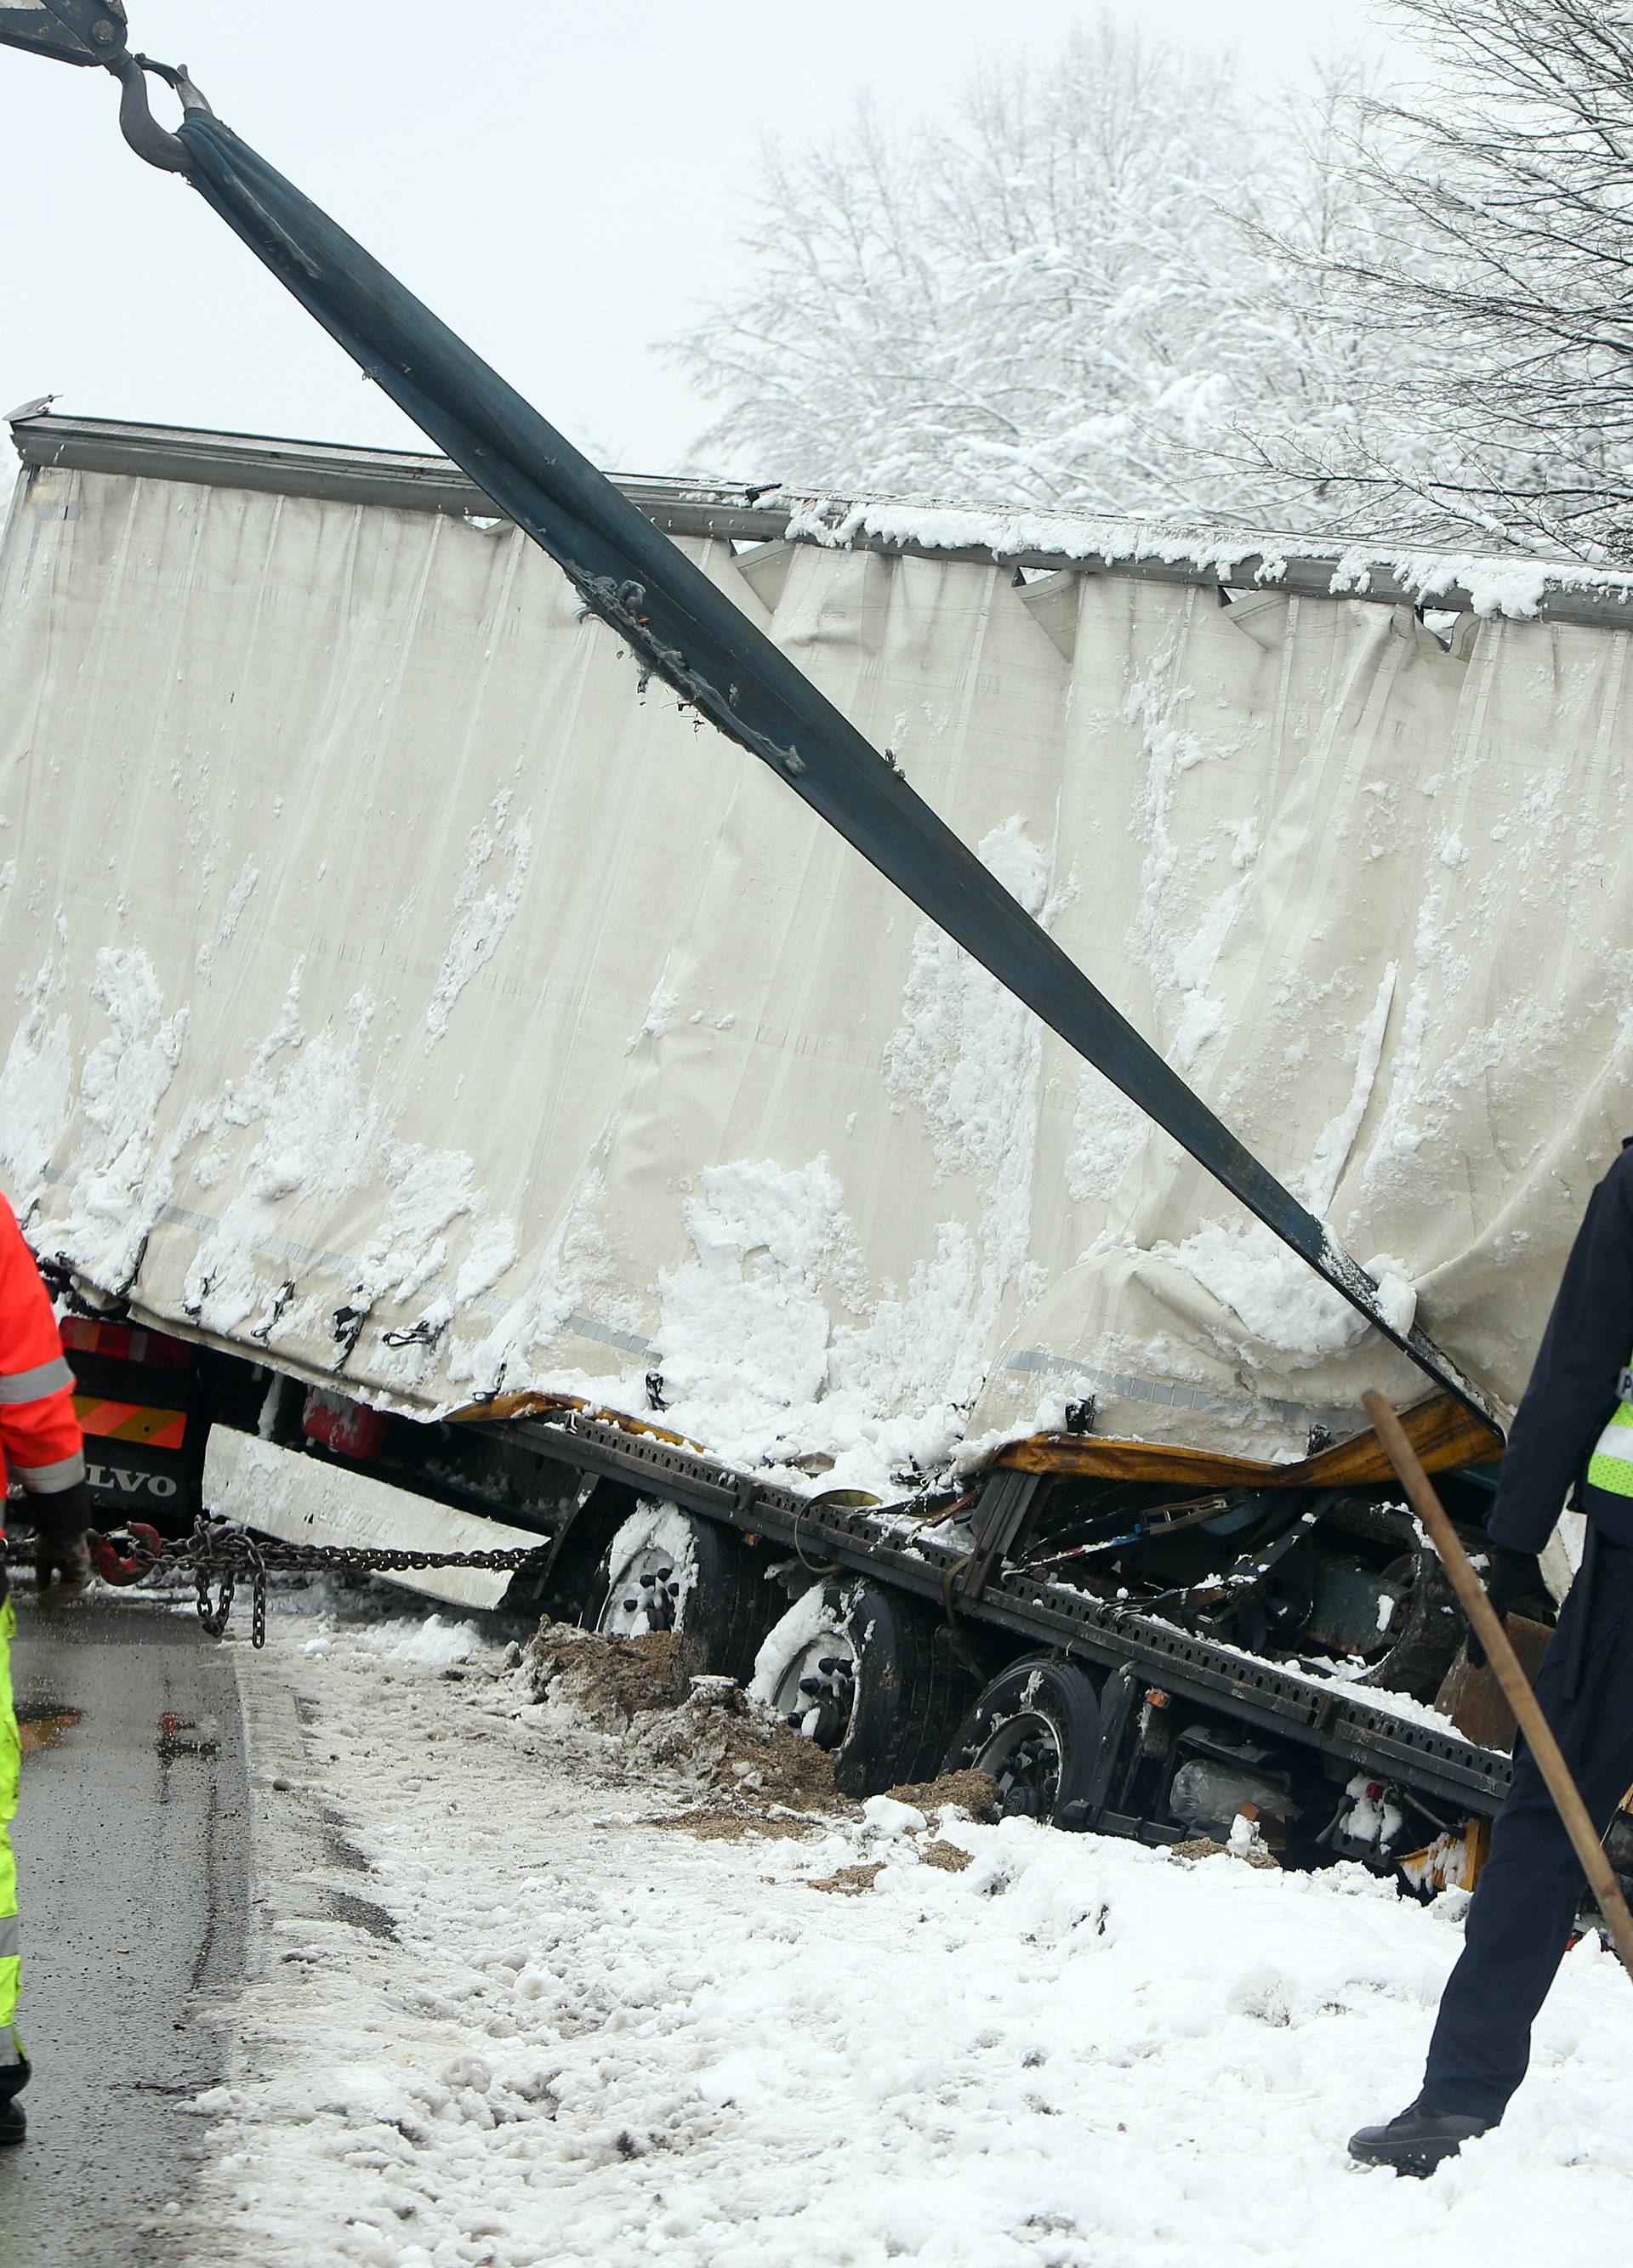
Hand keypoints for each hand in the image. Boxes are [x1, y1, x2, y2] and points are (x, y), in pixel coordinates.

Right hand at [30, 1477, 92, 1603]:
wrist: (58, 1527)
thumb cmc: (51, 1537)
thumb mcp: (43, 1560)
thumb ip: (44, 1576)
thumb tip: (42, 1592)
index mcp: (69, 1565)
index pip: (64, 1586)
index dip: (54, 1595)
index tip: (43, 1601)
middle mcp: (77, 1567)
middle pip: (69, 1591)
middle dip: (55, 1599)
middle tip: (42, 1602)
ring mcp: (82, 1567)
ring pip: (72, 1591)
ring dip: (57, 1595)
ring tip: (45, 1596)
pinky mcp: (83, 1566)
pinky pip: (75, 1585)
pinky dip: (62, 1590)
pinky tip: (51, 1589)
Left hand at [1467, 1545, 1541, 1669]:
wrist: (1521, 1551)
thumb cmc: (1527, 1567)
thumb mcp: (1539, 1591)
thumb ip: (1543, 1600)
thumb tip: (1552, 1607)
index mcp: (1499, 1602)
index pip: (1493, 1626)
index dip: (1491, 1640)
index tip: (1487, 1654)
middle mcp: (1490, 1603)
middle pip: (1483, 1630)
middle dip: (1479, 1648)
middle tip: (1475, 1665)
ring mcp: (1488, 1602)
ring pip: (1479, 1629)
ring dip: (1476, 1647)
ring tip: (1474, 1663)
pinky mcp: (1491, 1599)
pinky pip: (1483, 1621)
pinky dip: (1479, 1637)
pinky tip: (1474, 1648)